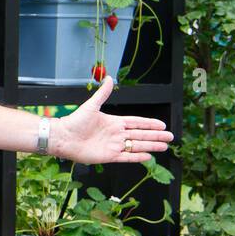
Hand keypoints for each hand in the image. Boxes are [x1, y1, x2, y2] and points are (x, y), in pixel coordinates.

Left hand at [53, 76, 173, 163]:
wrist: (63, 137)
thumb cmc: (75, 121)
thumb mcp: (91, 106)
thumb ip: (103, 93)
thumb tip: (110, 78)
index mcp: (113, 122)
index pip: (136, 122)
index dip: (149, 124)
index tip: (162, 125)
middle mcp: (115, 134)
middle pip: (140, 135)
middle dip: (155, 136)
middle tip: (171, 137)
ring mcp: (113, 146)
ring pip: (136, 146)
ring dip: (150, 146)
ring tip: (164, 147)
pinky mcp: (108, 156)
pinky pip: (126, 157)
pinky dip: (137, 157)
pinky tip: (148, 157)